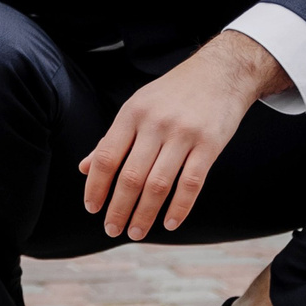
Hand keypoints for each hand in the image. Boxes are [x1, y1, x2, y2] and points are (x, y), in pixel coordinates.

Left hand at [78, 30, 287, 239]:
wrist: (222, 72)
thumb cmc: (173, 93)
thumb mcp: (137, 106)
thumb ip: (112, 138)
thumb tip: (83, 168)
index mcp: (132, 114)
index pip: (106, 156)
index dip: (95, 186)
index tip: (91, 208)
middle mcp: (155, 124)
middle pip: (130, 176)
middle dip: (118, 208)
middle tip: (112, 230)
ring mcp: (183, 134)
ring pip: (158, 184)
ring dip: (145, 214)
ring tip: (136, 233)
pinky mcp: (210, 144)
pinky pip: (192, 183)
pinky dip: (180, 208)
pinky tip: (170, 223)